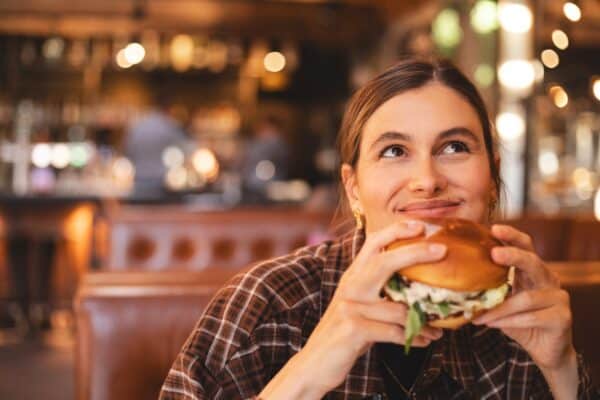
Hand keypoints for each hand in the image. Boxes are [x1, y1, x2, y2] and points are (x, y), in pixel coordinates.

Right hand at [259, 221, 445, 398]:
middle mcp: (351, 286)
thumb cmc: (343, 334)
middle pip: (385, 260)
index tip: (421, 225)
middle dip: (416, 252)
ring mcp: (351, 306)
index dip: (397, 231)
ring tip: (437, 327)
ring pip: (399, 308)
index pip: (373, 243)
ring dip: (423, 321)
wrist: (314, 363)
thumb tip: (416, 286)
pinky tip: (425, 341)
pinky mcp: (354, 328)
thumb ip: (377, 291)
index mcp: (353, 276)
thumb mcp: (358, 305)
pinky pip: (395, 332)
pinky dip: (414, 338)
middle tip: (442, 250)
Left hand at [473, 224, 574, 370]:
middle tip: (494, 254)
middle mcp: (549, 279)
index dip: (512, 236)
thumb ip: (487, 289)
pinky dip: (509, 321)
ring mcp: (559, 298)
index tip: (494, 228)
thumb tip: (452, 278)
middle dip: (513, 256)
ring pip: (526, 298)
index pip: (526, 246)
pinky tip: (492, 324)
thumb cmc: (518, 321)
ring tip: (478, 314)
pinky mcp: (562, 317)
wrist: (543, 349)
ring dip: (500, 308)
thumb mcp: (501, 301)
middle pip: (533, 262)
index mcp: (533, 271)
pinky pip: (532, 317)